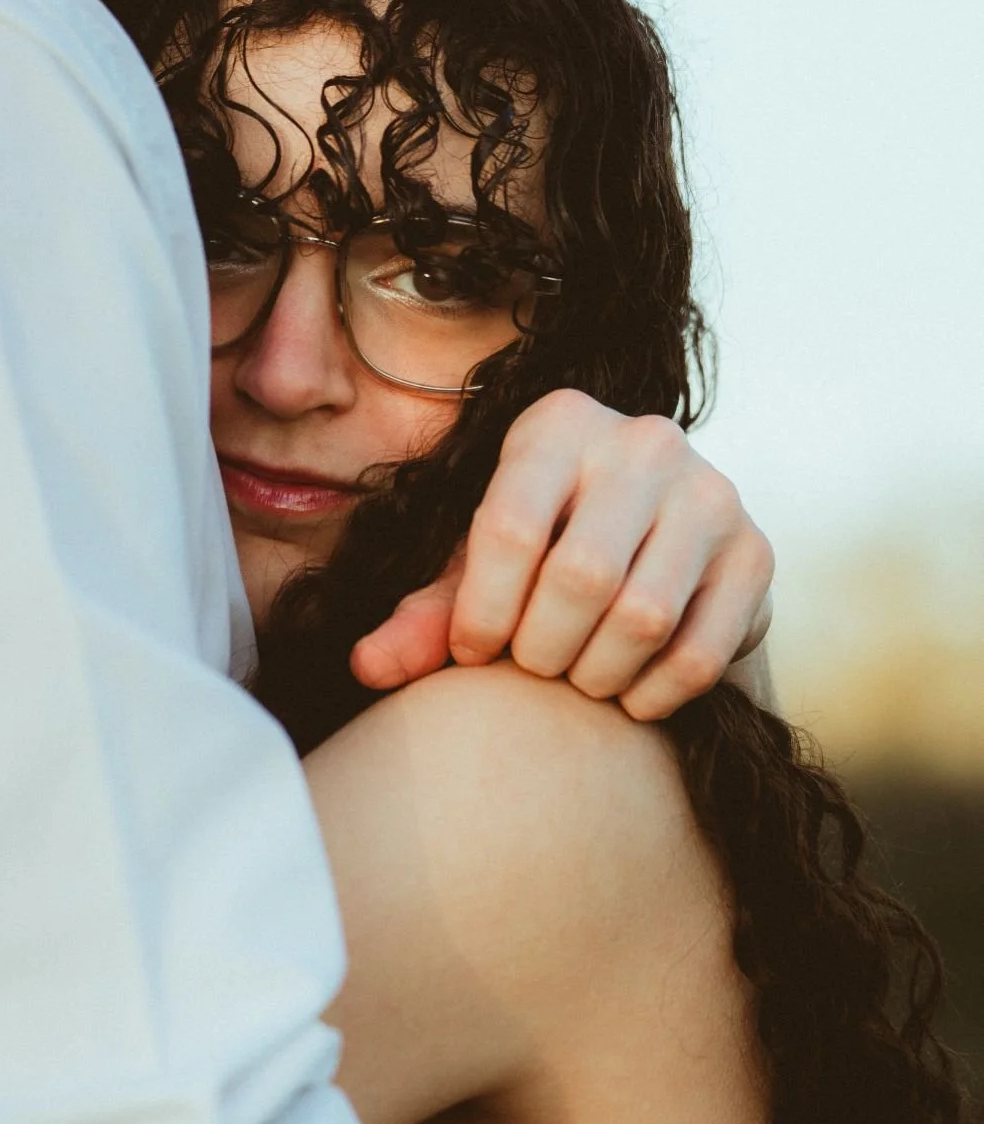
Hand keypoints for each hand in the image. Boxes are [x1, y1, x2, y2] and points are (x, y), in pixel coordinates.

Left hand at [351, 391, 773, 719]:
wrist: (654, 543)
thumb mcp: (478, 566)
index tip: (472, 653)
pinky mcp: (756, 553)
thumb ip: (425, 615)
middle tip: (530, 670)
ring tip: (576, 680)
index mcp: (557, 425)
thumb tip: (367, 666)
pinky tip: (628, 698)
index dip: (481, 611)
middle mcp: (643, 442)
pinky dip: (654, 695)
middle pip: (581, 578)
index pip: (510, 528)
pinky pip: (701, 651)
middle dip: (541, 649)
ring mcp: (712, 492)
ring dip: (595, 675)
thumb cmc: (541, 551)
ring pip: (643, 617)